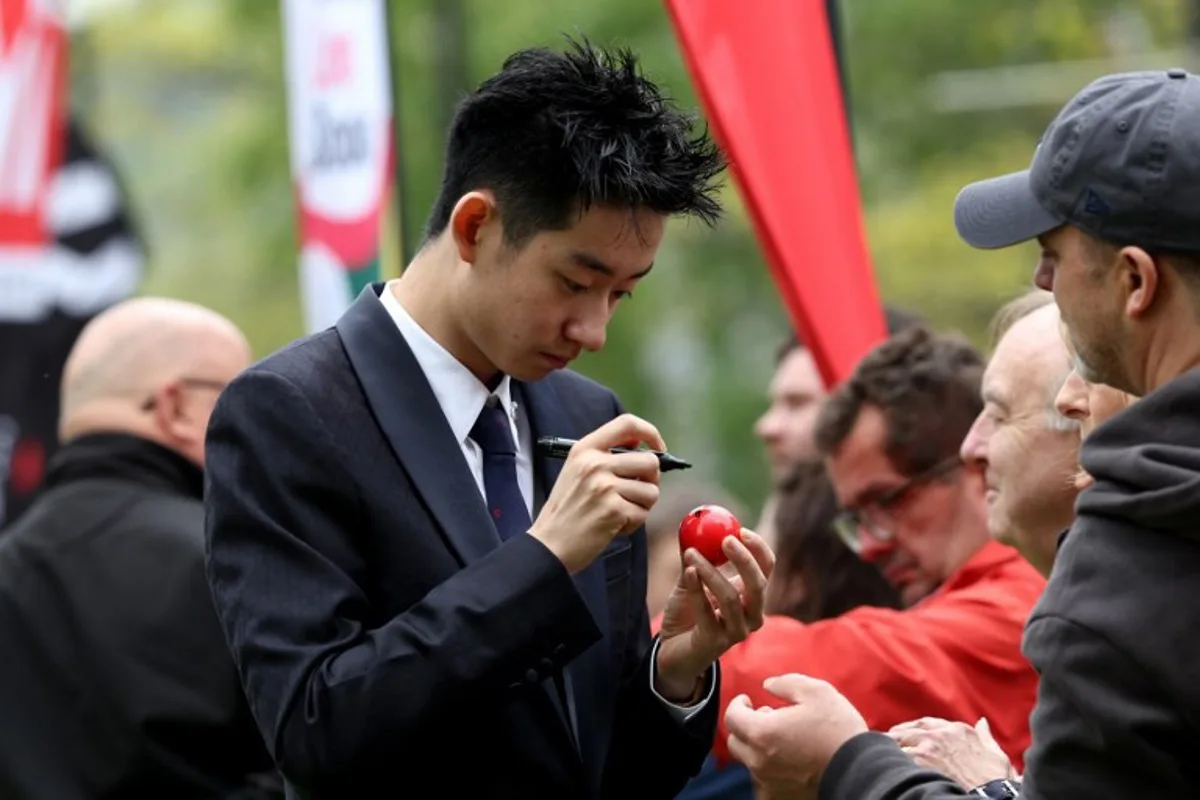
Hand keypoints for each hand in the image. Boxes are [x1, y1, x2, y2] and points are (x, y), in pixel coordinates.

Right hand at [529, 414, 662, 573]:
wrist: (550, 543)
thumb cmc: (567, 509)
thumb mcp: (577, 470)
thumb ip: (606, 455)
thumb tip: (643, 446)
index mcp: (585, 449)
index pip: (627, 424)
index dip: (650, 433)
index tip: (657, 449)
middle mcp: (595, 464)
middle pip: (650, 461)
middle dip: (651, 481)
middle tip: (636, 493)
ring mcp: (604, 487)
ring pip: (652, 490)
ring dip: (642, 506)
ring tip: (621, 512)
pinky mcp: (613, 510)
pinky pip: (643, 514)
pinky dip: (633, 523)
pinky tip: (614, 525)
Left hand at [654, 529, 773, 699]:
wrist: (672, 649)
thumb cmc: (688, 612)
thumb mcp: (692, 580)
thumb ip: (697, 557)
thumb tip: (695, 527)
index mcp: (752, 595)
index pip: (766, 568)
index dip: (758, 548)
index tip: (740, 529)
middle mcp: (752, 615)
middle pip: (758, 584)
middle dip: (744, 560)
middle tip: (725, 540)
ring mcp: (737, 632)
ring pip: (731, 598)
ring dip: (711, 571)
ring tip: (691, 554)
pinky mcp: (716, 643)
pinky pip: (707, 612)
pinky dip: (697, 589)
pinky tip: (688, 571)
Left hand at [725, 674, 866, 799]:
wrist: (860, 770)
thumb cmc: (837, 728)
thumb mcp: (815, 691)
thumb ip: (785, 683)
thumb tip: (767, 685)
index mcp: (762, 733)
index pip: (731, 717)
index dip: (737, 704)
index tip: (747, 700)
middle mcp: (758, 761)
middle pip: (735, 741)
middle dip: (746, 726)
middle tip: (767, 717)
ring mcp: (768, 781)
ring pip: (749, 762)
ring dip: (757, 747)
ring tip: (782, 738)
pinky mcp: (780, 796)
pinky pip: (763, 781)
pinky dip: (768, 769)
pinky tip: (786, 761)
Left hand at [888, 717, 1015, 788]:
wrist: (992, 794)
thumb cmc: (995, 778)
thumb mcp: (994, 752)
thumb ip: (984, 735)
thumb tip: (982, 722)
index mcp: (958, 729)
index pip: (927, 723)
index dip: (914, 728)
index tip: (906, 732)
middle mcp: (941, 734)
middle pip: (910, 729)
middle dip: (899, 734)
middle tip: (888, 741)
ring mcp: (929, 747)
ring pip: (900, 741)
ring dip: (892, 746)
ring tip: (882, 752)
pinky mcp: (921, 762)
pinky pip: (899, 756)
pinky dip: (892, 759)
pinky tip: (888, 763)